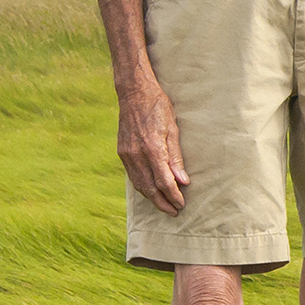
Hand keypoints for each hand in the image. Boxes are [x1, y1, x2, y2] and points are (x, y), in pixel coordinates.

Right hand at [116, 79, 189, 213]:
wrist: (133, 92)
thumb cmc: (158, 106)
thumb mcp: (173, 128)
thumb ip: (176, 157)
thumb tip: (183, 181)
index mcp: (152, 148)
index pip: (164, 181)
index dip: (173, 195)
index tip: (182, 204)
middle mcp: (136, 154)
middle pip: (149, 187)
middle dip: (162, 202)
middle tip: (174, 212)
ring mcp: (126, 154)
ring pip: (138, 184)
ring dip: (151, 197)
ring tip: (164, 205)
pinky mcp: (122, 152)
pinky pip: (132, 175)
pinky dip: (142, 186)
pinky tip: (150, 190)